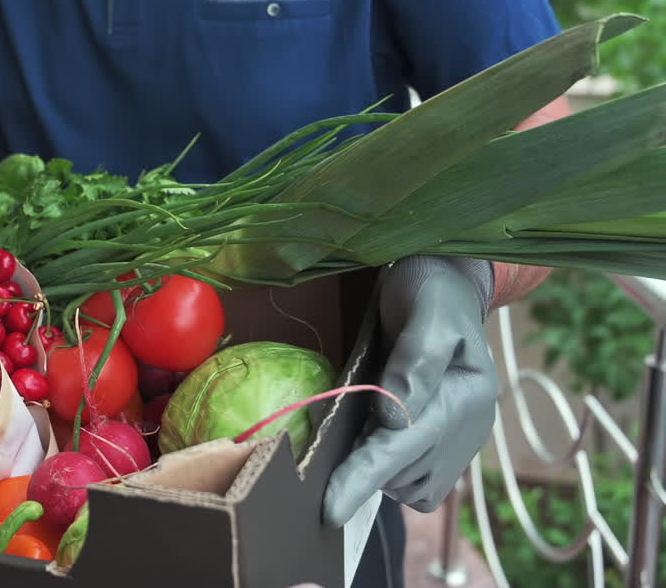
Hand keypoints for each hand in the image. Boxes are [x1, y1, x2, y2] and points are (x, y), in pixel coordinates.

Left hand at [323, 256, 498, 525]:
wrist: (444, 286)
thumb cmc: (428, 292)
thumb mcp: (425, 311)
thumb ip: (415, 360)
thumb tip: (392, 417)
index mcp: (466, 397)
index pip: (403, 448)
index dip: (362, 480)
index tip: (329, 510)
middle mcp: (467, 431)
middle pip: (399, 474)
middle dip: (362, 460)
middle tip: (346, 412)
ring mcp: (458, 446)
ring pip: (401, 485)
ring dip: (375, 464)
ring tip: (368, 414)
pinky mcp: (445, 452)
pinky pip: (409, 484)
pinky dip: (387, 469)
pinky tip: (378, 432)